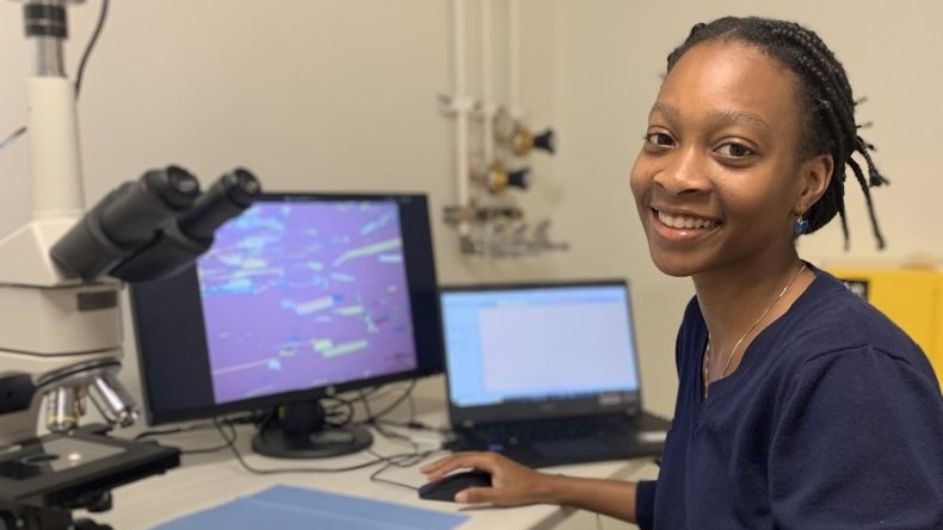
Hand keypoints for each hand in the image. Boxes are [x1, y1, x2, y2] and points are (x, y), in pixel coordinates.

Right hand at [420, 451, 559, 505]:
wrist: (542, 486)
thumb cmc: (524, 489)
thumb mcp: (500, 496)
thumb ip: (478, 495)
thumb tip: (458, 496)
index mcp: (488, 459)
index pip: (460, 460)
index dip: (443, 468)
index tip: (431, 476)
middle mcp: (488, 457)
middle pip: (459, 457)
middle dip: (441, 464)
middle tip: (425, 471)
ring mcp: (490, 460)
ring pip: (464, 459)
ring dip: (448, 465)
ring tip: (434, 472)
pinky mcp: (492, 466)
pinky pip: (470, 463)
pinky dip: (458, 467)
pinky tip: (452, 473)